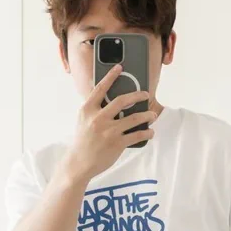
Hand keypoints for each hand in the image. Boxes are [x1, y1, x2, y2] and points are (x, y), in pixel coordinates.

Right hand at [64, 64, 156, 180]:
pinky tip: (150, 132)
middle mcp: (98, 119)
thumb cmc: (82, 141)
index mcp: (88, 110)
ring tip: (152, 115)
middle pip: (122, 100)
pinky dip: (146, 133)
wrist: (79, 163)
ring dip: (147, 115)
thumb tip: (114, 101)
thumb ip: (95, 109)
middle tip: (145, 94)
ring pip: (134, 118)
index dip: (111, 76)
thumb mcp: (83, 120)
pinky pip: (136, 135)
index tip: (120, 68)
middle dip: (137, 95)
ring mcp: (108, 131)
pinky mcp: (116, 144)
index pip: (101, 88)